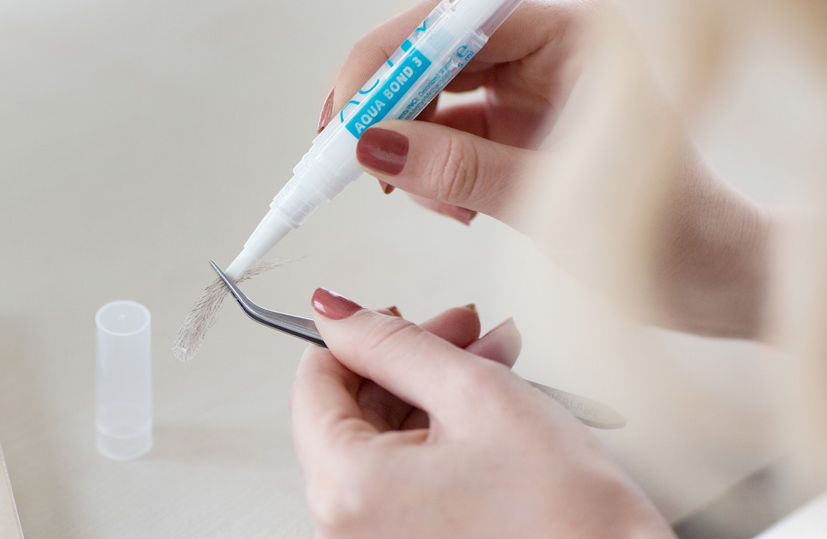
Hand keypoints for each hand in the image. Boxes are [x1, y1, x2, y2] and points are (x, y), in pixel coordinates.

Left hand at [290, 289, 673, 537]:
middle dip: (409, 362)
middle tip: (464, 331)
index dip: (360, 335)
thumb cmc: (567, 518)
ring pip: (384, 442)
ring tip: (495, 366)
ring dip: (433, 395)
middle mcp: (345, 527)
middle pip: (350, 413)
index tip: (400, 316)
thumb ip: (394, 344)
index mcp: (346, 488)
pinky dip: (440, 440)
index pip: (313, 383)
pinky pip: (404, 479)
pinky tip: (489, 413)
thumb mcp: (477, 396)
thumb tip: (337, 314)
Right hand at [324, 0, 769, 337]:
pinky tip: (452, 206)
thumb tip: (376, 147)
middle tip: (348, 155)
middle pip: (431, 56)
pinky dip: (431, 172)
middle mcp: (548, 54)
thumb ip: (460, 169)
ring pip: (432, 98)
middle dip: (385, 107)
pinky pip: (447, 136)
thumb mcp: (552, 200)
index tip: (348, 115)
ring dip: (407, 147)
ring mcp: (530, 90)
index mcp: (575, 39)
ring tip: (427, 198)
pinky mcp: (516, 128)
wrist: (715, 278)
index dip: (388, 64)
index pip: (452, 26)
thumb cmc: (671, 232)